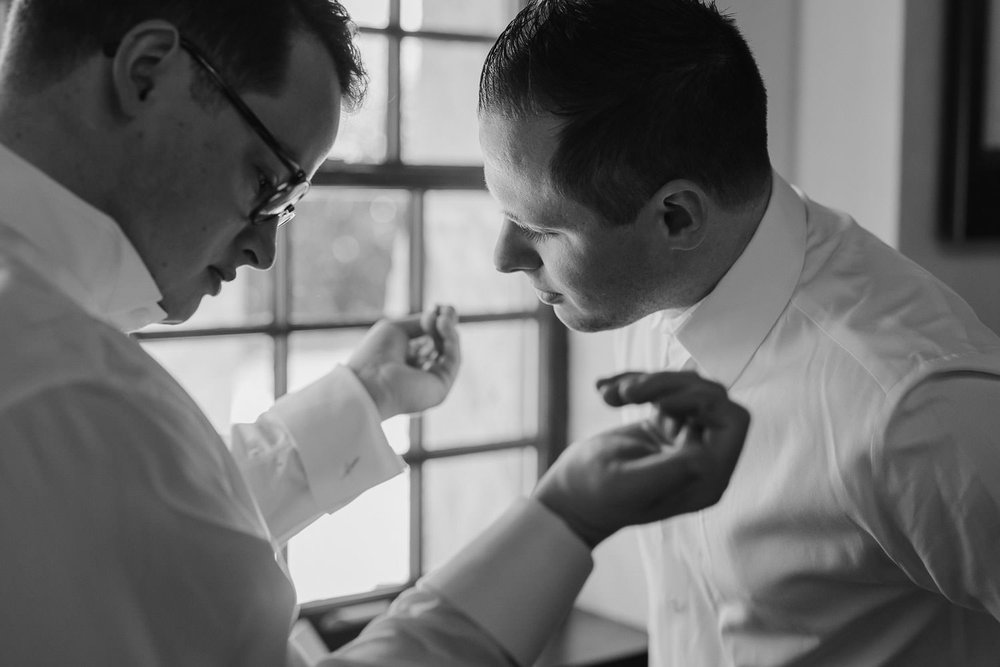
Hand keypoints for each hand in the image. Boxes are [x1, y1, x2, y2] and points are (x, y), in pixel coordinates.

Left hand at [347, 305, 460, 419]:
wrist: (370, 382)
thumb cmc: (375, 355)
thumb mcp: (397, 329)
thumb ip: (421, 322)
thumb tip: (440, 317)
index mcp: (405, 361)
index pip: (428, 340)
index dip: (436, 323)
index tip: (439, 306)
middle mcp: (419, 372)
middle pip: (442, 345)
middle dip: (446, 325)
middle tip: (447, 308)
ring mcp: (431, 381)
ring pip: (450, 352)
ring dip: (448, 331)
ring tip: (442, 317)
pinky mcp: (441, 388)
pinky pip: (453, 360)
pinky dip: (451, 340)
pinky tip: (442, 324)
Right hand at [533, 371, 749, 547]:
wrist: (569, 496)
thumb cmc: (594, 496)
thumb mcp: (627, 485)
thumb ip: (669, 473)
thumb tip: (707, 458)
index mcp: (706, 479)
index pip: (733, 422)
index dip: (705, 401)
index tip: (662, 402)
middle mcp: (703, 458)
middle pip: (711, 398)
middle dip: (671, 385)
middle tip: (630, 392)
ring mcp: (685, 440)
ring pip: (687, 388)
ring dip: (648, 382)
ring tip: (611, 393)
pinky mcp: (666, 426)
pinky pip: (663, 390)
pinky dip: (634, 384)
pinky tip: (605, 394)